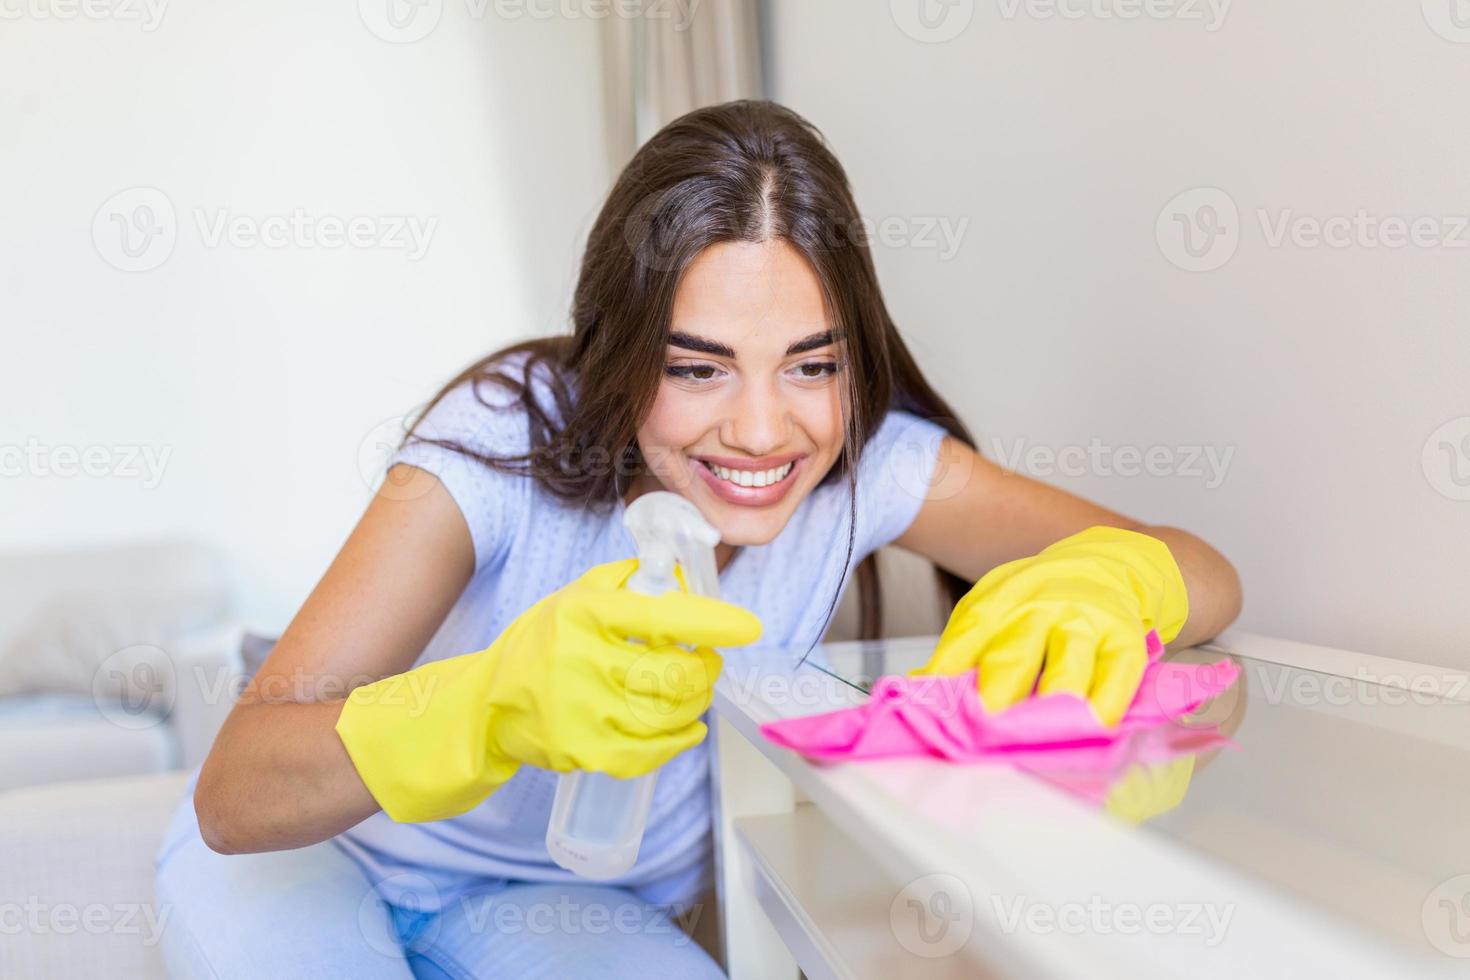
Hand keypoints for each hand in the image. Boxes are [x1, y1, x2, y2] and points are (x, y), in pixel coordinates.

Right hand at [335, 558, 762, 821]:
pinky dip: (680, 739)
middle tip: (709, 662)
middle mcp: (582, 662)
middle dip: (706, 669)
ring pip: (669, 714)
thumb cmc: (540, 644)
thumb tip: (683, 571)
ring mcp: (583, 712)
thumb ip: (627, 581)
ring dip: (695, 701)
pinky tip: (686, 725)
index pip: (661, 616)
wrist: (486, 704)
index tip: (747, 627)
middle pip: (674, 673)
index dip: (712, 622)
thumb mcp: (574, 597)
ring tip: (694, 689)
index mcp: (583, 614)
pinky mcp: (584, 751)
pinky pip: (652, 751)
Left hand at [911, 526, 1187, 726]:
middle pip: (1013, 658)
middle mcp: (1039, 610)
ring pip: (1065, 671)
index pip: (967, 641)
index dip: (951, 678)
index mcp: (997, 604)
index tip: (936, 710)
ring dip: (1050, 706)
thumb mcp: (993, 612)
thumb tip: (922, 690)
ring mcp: (1083, 624)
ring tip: (1038, 736)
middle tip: (984, 729)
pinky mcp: (1123, 641)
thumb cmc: (1040, 602)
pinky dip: (1103, 706)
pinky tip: (1092, 727)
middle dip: (997, 696)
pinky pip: (1115, 678)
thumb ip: (961, 652)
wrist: (1108, 566)